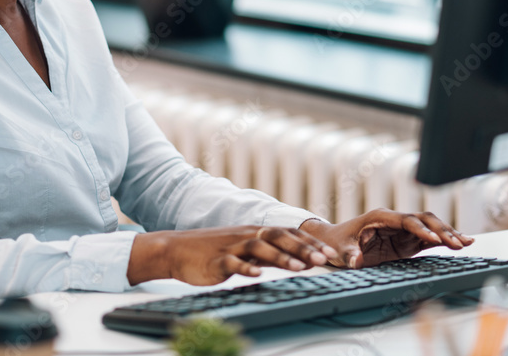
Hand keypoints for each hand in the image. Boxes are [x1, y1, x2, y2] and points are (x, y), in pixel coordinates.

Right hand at [127, 226, 339, 285]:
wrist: (177, 249)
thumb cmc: (214, 250)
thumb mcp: (244, 248)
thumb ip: (268, 252)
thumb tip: (298, 259)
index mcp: (255, 232)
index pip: (288, 233)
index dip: (309, 242)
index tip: (329, 253)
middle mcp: (247, 236)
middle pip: (278, 237)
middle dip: (302, 248)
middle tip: (323, 259)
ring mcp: (231, 247)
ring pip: (259, 248)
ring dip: (280, 258)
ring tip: (298, 268)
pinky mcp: (216, 260)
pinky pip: (233, 263)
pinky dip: (246, 268)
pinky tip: (257, 275)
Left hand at [298, 209, 473, 268]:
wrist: (335, 241)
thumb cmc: (338, 242)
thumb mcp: (340, 249)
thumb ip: (349, 254)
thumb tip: (355, 260)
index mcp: (381, 217)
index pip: (406, 220)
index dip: (421, 229)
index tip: (435, 239)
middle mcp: (395, 220)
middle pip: (423, 220)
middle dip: (441, 230)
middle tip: (458, 243)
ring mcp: (403, 230)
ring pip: (430, 226)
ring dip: (447, 233)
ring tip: (466, 242)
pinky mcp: (407, 241)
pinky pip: (429, 238)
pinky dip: (444, 240)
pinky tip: (460, 244)